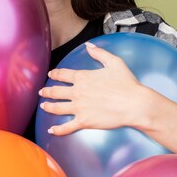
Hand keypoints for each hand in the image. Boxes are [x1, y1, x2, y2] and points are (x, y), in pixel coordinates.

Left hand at [39, 42, 162, 135]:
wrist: (134, 104)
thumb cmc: (127, 84)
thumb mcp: (114, 62)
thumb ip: (100, 53)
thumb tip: (89, 45)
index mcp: (83, 77)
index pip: (63, 74)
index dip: (54, 74)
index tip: (51, 75)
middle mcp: (77, 92)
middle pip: (56, 91)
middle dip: (47, 91)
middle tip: (42, 91)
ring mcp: (79, 108)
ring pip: (57, 108)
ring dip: (48, 106)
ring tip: (43, 106)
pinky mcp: (83, 121)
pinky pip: (66, 127)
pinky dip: (57, 129)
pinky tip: (52, 130)